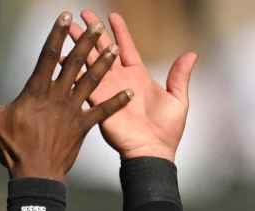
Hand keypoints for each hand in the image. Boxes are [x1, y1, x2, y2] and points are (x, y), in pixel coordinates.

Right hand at [0, 10, 128, 179]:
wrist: (35, 175)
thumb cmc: (12, 148)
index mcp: (36, 91)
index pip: (48, 56)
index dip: (57, 35)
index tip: (65, 17)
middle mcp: (57, 97)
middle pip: (74, 64)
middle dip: (86, 43)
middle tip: (98, 26)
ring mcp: (71, 111)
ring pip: (90, 83)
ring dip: (103, 65)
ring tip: (115, 49)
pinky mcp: (82, 127)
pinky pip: (101, 112)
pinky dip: (116, 102)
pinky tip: (131, 92)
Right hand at [82, 10, 195, 160]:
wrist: (152, 151)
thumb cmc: (167, 130)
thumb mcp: (178, 99)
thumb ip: (180, 75)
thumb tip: (191, 54)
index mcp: (137, 75)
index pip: (126, 46)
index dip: (119, 30)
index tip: (112, 15)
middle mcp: (120, 79)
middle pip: (103, 49)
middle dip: (93, 32)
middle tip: (83, 15)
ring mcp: (107, 90)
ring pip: (90, 61)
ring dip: (80, 45)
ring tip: (70, 29)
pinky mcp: (98, 102)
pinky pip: (85, 83)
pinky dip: (74, 70)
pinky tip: (63, 57)